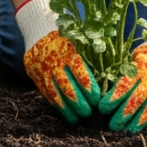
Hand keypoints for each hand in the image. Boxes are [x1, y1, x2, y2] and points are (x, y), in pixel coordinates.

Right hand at [16, 0, 100, 122]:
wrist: (37, 28)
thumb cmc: (66, 34)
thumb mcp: (78, 37)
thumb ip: (91, 51)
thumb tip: (111, 69)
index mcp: (67, 49)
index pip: (79, 70)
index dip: (88, 85)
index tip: (97, 97)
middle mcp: (54, 60)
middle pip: (66, 84)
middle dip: (78, 101)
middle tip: (89, 112)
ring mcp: (42, 69)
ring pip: (55, 92)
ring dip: (66, 107)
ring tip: (77, 119)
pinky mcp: (35, 75)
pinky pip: (46, 93)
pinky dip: (56, 104)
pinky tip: (64, 113)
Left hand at [99, 14, 146, 131]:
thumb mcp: (136, 55)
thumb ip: (127, 70)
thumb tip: (109, 84)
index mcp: (142, 65)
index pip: (125, 85)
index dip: (113, 98)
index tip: (103, 108)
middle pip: (137, 99)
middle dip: (124, 114)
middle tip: (114, 126)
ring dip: (141, 120)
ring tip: (131, 130)